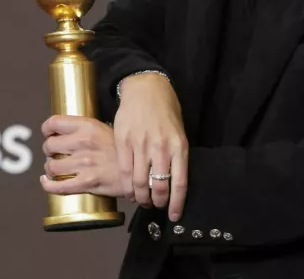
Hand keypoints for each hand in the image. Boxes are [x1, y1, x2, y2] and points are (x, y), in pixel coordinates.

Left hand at [39, 115, 125, 197]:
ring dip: (51, 169)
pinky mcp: (87, 183)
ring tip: (57, 169)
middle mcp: (84, 143)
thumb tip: (66, 134)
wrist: (142, 170)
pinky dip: (48, 185)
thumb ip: (86, 130)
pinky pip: (57, 186)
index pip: (54, 123)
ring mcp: (85, 164)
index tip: (49, 134)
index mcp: (88, 126)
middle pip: (49, 146)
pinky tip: (47, 181)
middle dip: (49, 151)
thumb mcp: (106, 130)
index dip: (47, 129)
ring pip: (51, 167)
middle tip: (56, 155)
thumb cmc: (123, 151)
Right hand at [115, 73, 188, 220]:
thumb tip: (174, 181)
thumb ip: (177, 155)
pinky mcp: (123, 141)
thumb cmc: (166, 110)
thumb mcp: (179, 131)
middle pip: (158, 186)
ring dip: (140, 197)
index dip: (176, 203)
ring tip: (142, 201)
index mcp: (179, 146)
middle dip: (157, 202)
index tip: (173, 215)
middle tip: (155, 206)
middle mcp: (160, 147)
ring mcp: (140, 145)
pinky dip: (126, 186)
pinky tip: (129, 190)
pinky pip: (123, 171)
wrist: (146, 88)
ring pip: (138, 183)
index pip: (180, 183)